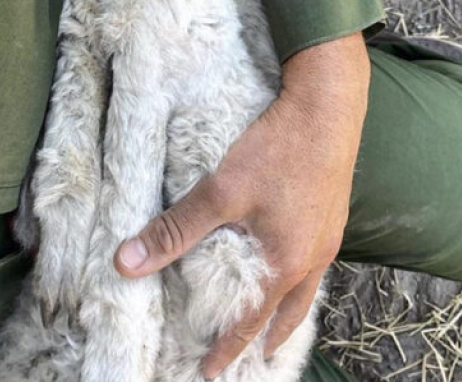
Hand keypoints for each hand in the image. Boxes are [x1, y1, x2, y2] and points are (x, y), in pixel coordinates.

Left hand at [113, 32, 369, 378]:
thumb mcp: (221, 191)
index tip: (210, 371)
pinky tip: (294, 256)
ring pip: (310, 284)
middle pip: (291, 310)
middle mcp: (314, 255)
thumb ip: (176, 229)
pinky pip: (318, 257)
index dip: (229, 346)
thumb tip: (125, 263)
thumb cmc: (279, 149)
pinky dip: (304, 273)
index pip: (252, 320)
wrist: (329, 105)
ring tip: (280, 317)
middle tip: (257, 357)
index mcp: (286, 262)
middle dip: (271, 336)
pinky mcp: (336, 208)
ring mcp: (330, 232)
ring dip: (291, 305)